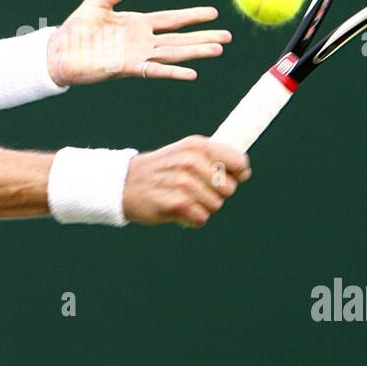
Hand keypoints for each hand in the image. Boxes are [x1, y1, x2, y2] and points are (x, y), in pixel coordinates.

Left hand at [46, 0, 230, 86]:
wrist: (59, 51)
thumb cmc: (76, 27)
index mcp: (138, 24)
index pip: (172, 20)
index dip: (193, 16)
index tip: (213, 14)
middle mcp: (143, 41)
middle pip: (180, 38)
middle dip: (204, 37)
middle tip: (228, 37)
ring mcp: (138, 56)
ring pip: (174, 54)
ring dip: (196, 52)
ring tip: (218, 50)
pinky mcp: (129, 68)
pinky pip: (156, 71)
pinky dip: (174, 72)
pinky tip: (192, 73)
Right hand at [122, 135, 251, 227]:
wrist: (122, 184)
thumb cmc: (160, 171)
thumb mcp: (184, 153)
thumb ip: (213, 158)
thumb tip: (244, 171)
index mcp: (197, 146)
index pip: (239, 161)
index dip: (238, 173)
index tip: (227, 178)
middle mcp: (192, 161)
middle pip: (229, 188)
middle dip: (216, 194)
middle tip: (194, 191)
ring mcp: (184, 182)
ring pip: (216, 205)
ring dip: (201, 207)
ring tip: (182, 199)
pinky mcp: (177, 204)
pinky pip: (201, 218)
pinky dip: (191, 219)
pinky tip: (177, 210)